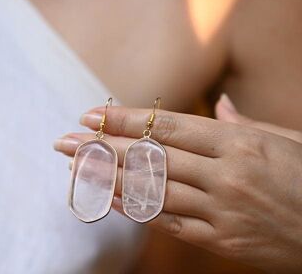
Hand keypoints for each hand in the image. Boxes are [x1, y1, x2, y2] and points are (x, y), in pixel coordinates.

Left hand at [54, 95, 301, 272]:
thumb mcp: (284, 137)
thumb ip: (242, 122)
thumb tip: (218, 104)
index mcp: (238, 143)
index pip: (166, 127)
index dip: (124, 121)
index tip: (91, 116)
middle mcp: (225, 175)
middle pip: (150, 158)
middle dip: (102, 147)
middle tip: (65, 141)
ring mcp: (222, 211)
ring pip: (152, 191)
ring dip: (110, 178)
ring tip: (75, 168)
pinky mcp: (223, 241)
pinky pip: (170, 223)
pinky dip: (137, 209)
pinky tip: (110, 198)